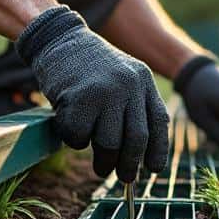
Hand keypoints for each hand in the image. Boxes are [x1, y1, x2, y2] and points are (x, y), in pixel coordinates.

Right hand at [16, 6, 168, 181]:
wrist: (59, 40)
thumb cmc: (89, 68)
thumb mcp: (122, 77)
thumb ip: (134, 107)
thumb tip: (142, 155)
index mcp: (143, 80)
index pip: (158, 122)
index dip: (158, 150)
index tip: (154, 169)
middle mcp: (128, 84)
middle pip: (136, 138)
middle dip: (130, 165)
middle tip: (124, 178)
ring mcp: (104, 90)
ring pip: (109, 143)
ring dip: (103, 160)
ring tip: (100, 165)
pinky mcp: (79, 97)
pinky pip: (79, 136)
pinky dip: (74, 141)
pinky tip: (71, 128)